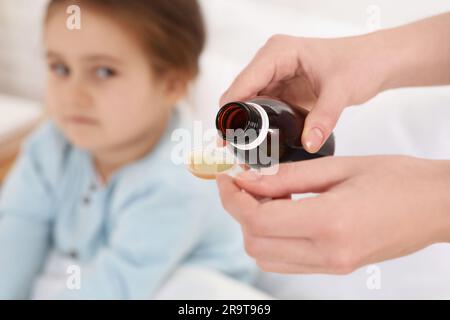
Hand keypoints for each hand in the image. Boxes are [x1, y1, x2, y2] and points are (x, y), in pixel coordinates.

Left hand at [216, 156, 449, 273]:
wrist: (436, 206)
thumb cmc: (397, 178)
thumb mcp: (339, 167)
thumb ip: (288, 175)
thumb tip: (248, 178)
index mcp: (329, 223)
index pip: (258, 220)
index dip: (233, 197)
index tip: (227, 176)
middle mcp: (328, 253)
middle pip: (255, 243)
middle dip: (239, 211)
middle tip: (243, 182)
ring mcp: (332, 265)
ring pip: (266, 257)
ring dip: (253, 226)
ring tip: (263, 195)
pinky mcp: (336, 267)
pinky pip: (286, 260)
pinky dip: (272, 238)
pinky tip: (282, 211)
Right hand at [220, 34, 387, 152]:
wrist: (374, 62)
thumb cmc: (361, 63)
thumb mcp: (342, 90)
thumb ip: (325, 118)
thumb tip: (309, 145)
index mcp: (278, 53)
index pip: (242, 83)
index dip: (230, 111)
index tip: (225, 138)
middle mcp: (270, 61)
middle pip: (239, 94)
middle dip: (234, 122)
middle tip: (234, 151)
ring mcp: (274, 75)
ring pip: (247, 103)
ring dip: (244, 125)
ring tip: (243, 151)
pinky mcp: (280, 88)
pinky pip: (261, 108)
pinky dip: (257, 124)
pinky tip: (258, 142)